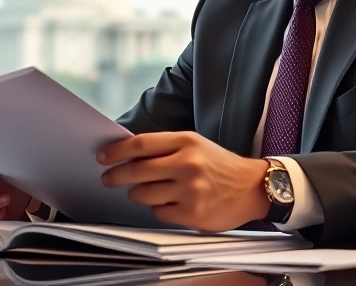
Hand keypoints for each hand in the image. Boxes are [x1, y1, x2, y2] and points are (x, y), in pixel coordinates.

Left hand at [97, 132, 270, 231]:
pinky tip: (172, 202)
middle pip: (137, 171)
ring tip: (150, 190)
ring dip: (139, 193)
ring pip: (143, 194)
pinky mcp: (193, 214)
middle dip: (116, 175)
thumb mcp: (195, 145)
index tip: (103, 157)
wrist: (252, 188)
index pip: (141, 145)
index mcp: (186, 141)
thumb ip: (164, 148)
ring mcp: (190, 190)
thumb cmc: (218, 165)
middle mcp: (188, 164)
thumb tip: (126, 153)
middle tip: (108, 178)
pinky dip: (159, 208)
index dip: (117, 151)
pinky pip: (158, 212)